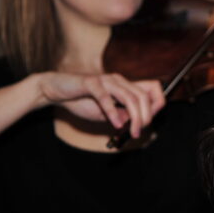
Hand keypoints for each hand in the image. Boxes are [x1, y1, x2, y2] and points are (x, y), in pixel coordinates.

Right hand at [36, 71, 165, 137]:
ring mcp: (105, 80)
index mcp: (125, 85)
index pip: (152, 88)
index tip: (150, 121)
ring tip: (133, 132)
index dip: (157, 103)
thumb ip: (121, 115)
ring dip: (135, 117)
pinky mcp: (91, 83)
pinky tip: (115, 124)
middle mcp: (118, 80)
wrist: (56, 91)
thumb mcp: (106, 112)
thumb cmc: (81, 101)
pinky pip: (105, 97)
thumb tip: (135, 123)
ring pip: (129, 97)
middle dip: (146, 116)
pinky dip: (112, 112)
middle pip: (143, 96)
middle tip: (138, 132)